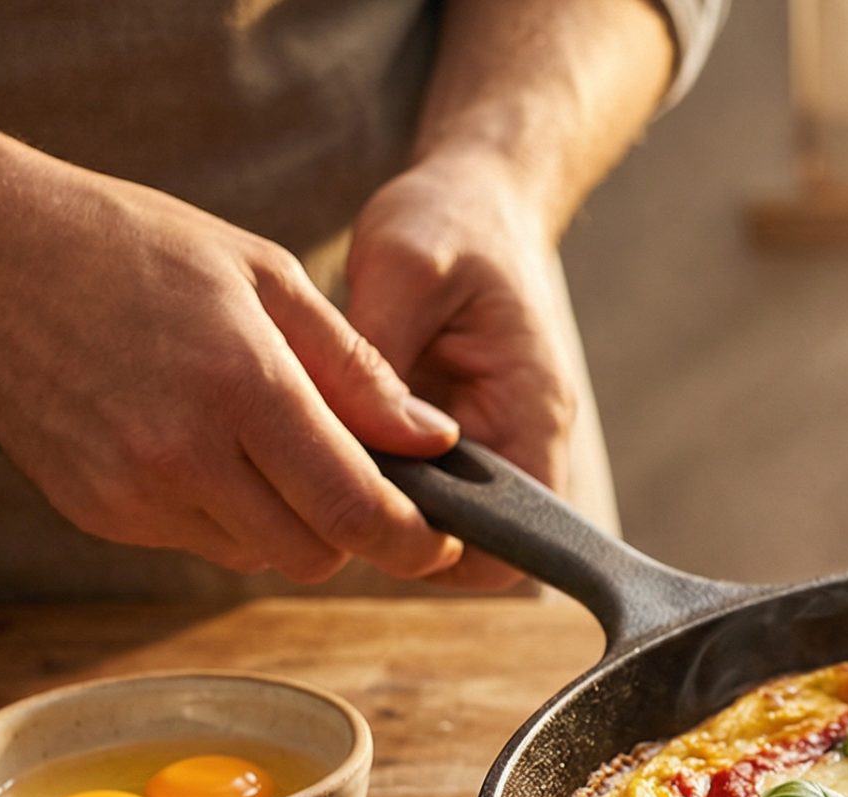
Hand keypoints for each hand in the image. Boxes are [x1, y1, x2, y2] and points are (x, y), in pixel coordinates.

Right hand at [0, 141, 469, 580]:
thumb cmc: (132, 246)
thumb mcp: (267, 277)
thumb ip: (359, 370)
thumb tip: (434, 439)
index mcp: (242, 386)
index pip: (354, 509)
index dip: (413, 538)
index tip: (440, 537)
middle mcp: (183, 452)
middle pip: (313, 554)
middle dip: (354, 533)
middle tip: (365, 486)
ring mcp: (131, 490)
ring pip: (256, 554)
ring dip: (289, 523)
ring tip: (270, 446)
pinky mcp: (95, 511)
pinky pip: (195, 540)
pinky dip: (225, 513)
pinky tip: (204, 446)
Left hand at [346, 152, 580, 589]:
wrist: (472, 195)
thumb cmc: (448, 222)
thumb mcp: (404, 268)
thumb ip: (381, 355)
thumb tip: (350, 438)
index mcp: (531, 407)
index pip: (525, 530)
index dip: (458, 550)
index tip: (379, 526)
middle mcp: (522, 433)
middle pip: (476, 535)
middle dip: (404, 528)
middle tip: (324, 490)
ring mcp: (489, 434)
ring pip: (440, 513)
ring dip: (384, 500)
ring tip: (315, 460)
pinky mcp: (452, 428)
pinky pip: (417, 478)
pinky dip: (373, 471)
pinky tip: (324, 439)